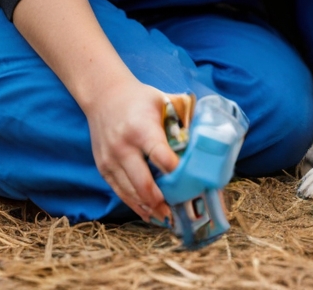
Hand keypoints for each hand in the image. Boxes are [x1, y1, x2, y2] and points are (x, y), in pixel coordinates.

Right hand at [83, 77, 178, 221]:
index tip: (192, 183)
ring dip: (149, 208)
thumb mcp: (162, 100)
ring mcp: (110, 159)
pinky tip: (148, 213)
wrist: (103, 95)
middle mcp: (124, 146)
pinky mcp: (103, 168)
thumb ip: (183, 116)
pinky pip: (119, 192)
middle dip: (161, 201)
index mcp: (142, 128)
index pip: (160, 156)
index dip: (176, 172)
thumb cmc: (139, 98)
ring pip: (130, 193)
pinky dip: (135, 205)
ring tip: (166, 217)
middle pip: (143, 183)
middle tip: (177, 212)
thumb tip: (208, 132)